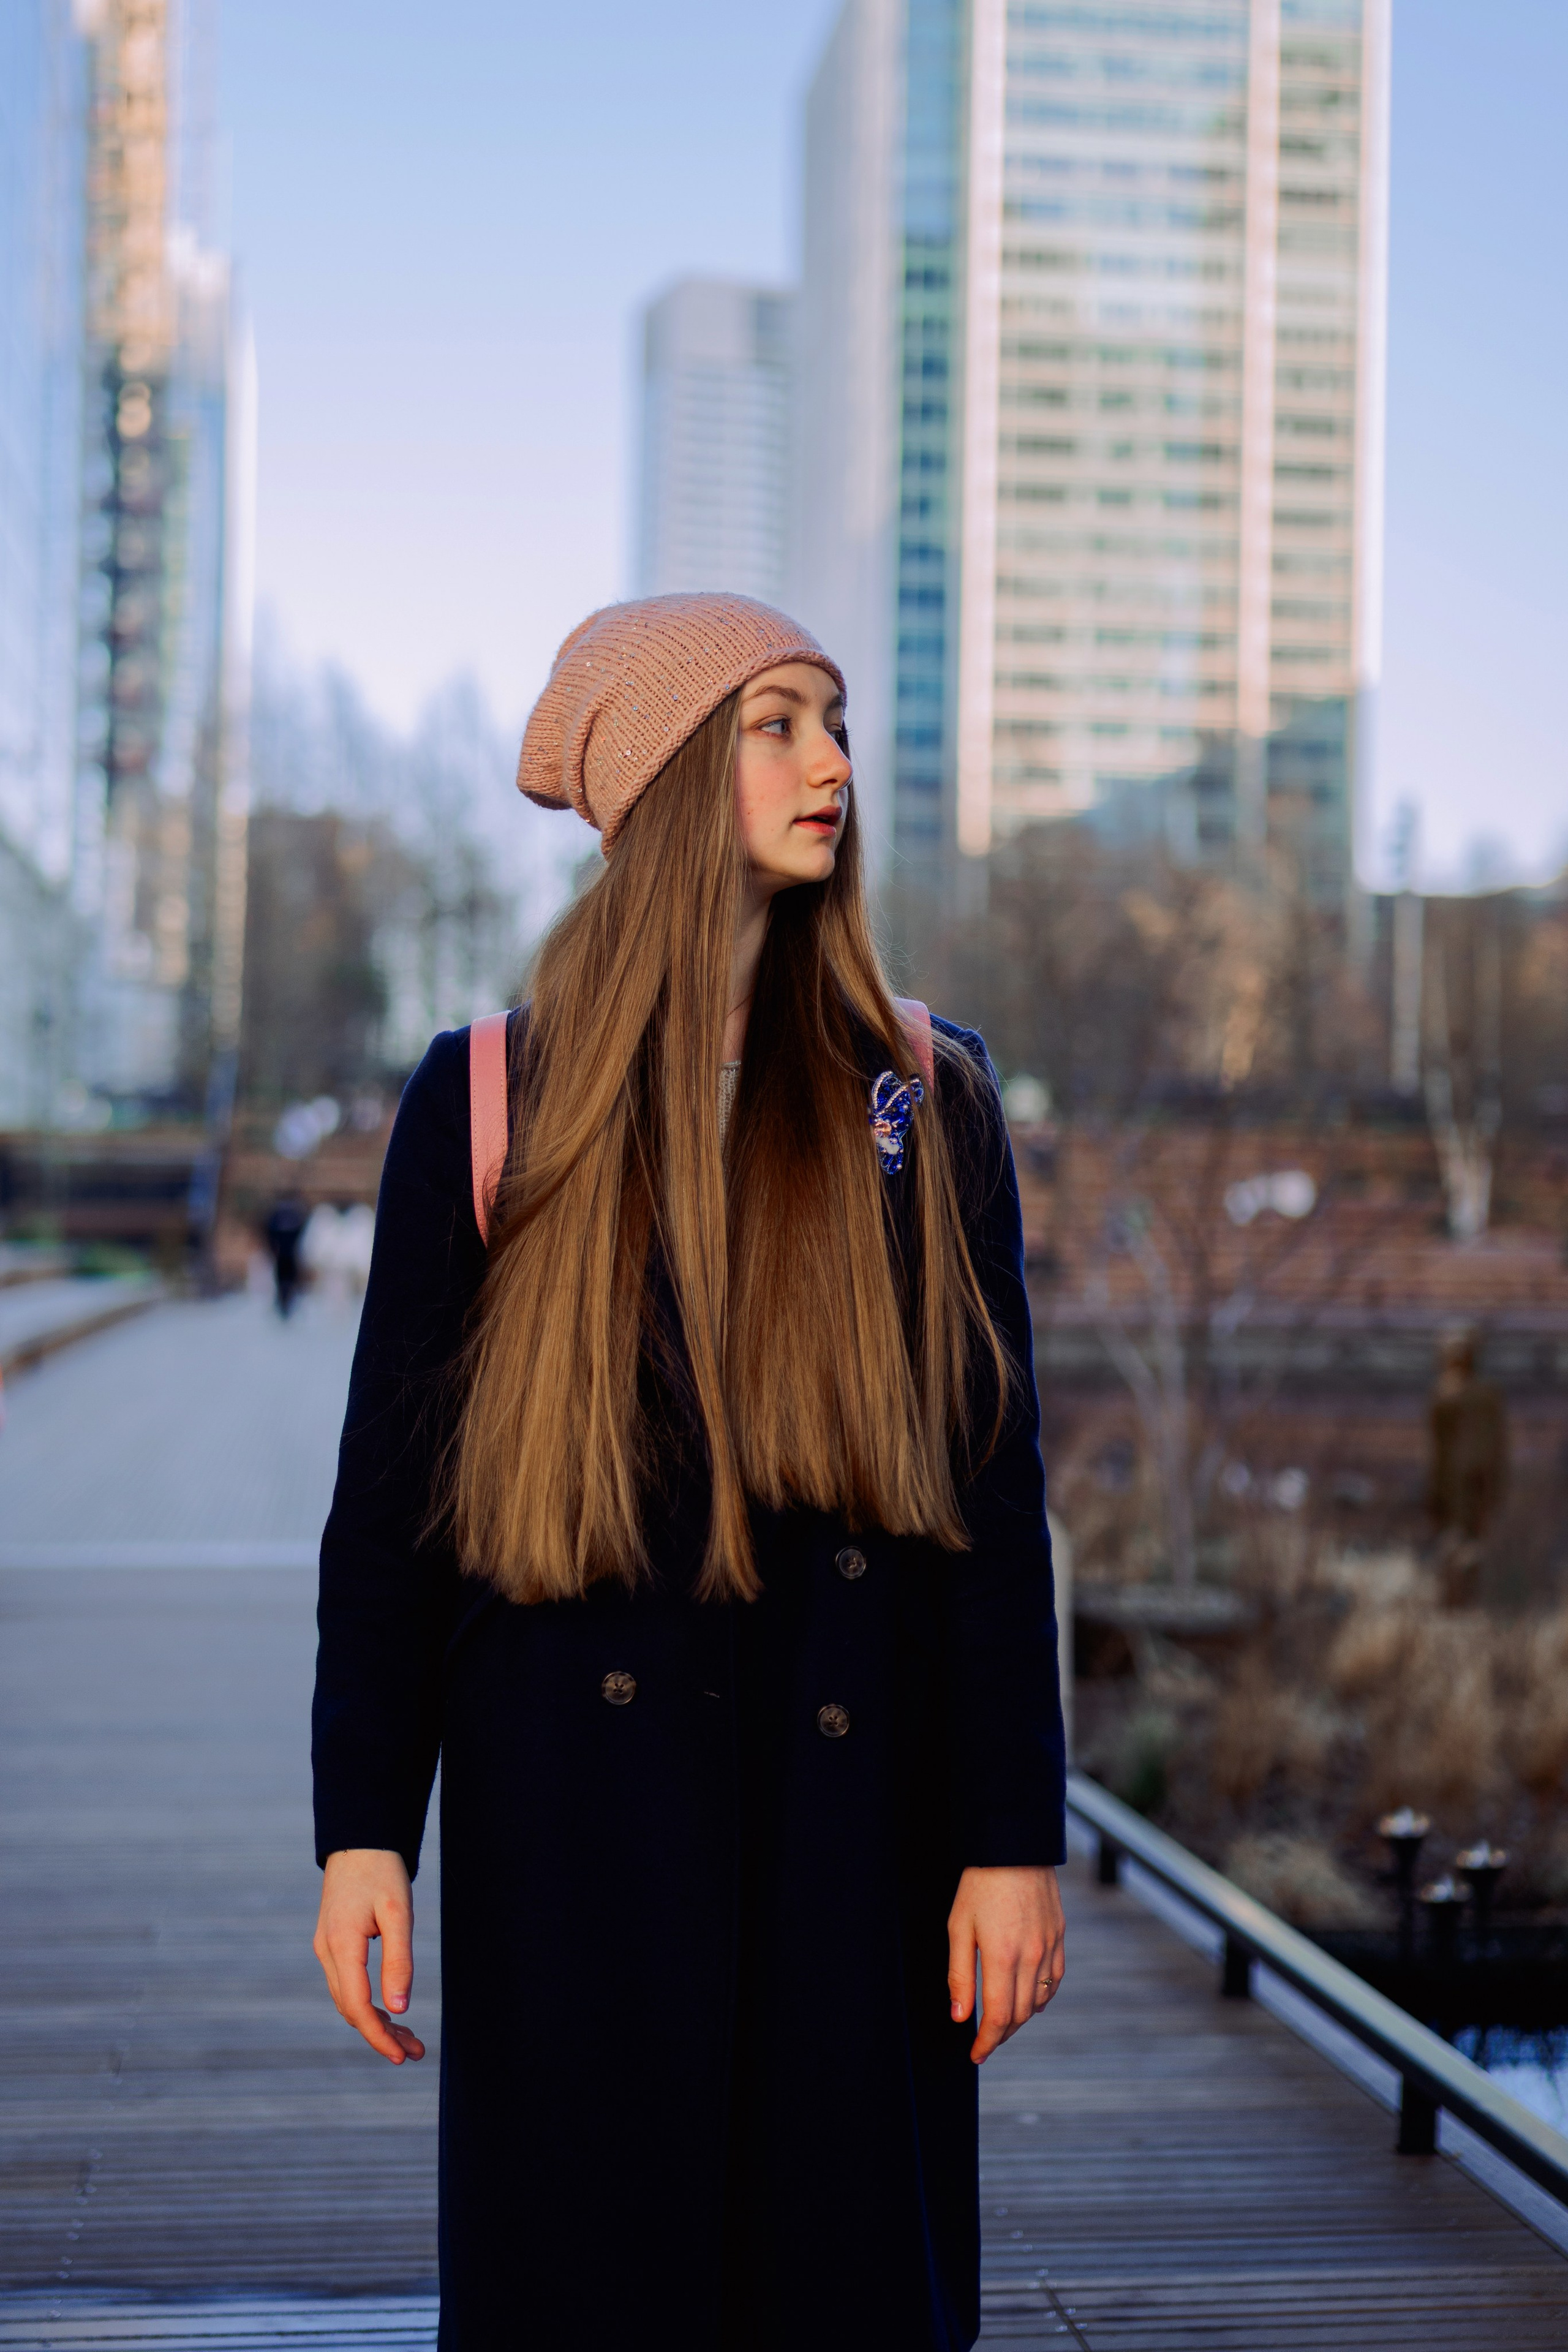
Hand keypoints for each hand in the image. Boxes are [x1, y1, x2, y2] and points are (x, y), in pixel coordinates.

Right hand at [313, 1847, 425, 2063]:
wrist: (359, 1841)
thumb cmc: (382, 1872)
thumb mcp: (398, 1913)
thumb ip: (399, 1960)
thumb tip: (399, 2009)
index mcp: (341, 1944)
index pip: (357, 2005)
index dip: (378, 2036)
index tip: (403, 2056)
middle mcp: (327, 1951)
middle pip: (351, 2009)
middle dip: (382, 2035)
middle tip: (417, 2052)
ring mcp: (326, 1949)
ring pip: (348, 2000)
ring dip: (376, 2023)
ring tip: (411, 2040)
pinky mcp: (332, 1945)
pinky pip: (347, 1985)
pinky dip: (367, 2004)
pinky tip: (390, 2013)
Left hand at [947, 1864, 1064, 2064]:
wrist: (1015, 1845)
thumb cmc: (979, 1884)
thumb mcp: (958, 1927)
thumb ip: (959, 1975)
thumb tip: (960, 2017)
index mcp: (1003, 1957)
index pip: (998, 2017)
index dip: (986, 2043)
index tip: (975, 2055)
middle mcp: (1032, 1957)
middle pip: (1019, 2015)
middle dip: (1000, 2035)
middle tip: (984, 2043)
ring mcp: (1050, 1947)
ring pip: (1039, 2001)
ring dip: (1020, 2019)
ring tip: (1001, 2023)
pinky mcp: (1059, 1936)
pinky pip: (1054, 1980)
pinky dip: (1040, 1997)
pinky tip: (1027, 1999)